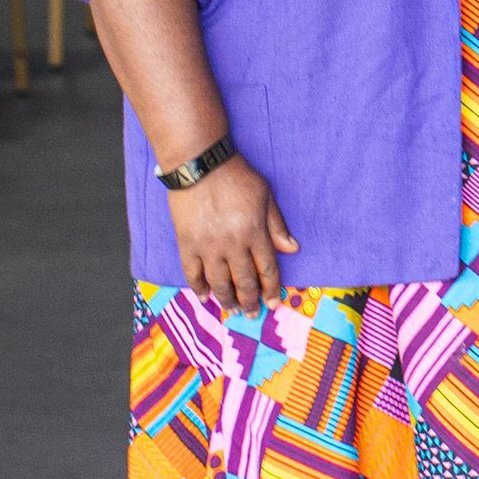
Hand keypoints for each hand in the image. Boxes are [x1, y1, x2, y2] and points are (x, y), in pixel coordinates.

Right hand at [166, 156, 298, 308]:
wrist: (200, 164)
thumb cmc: (236, 177)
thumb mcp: (265, 196)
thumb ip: (277, 225)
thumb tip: (292, 249)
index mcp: (254, 232)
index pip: (267, 269)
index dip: (271, 289)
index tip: (272, 304)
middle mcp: (232, 244)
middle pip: (244, 281)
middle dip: (249, 300)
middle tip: (250, 313)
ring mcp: (207, 245)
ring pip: (218, 282)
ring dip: (226, 299)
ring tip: (230, 309)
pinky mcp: (186, 243)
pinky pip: (192, 273)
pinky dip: (198, 287)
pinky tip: (204, 296)